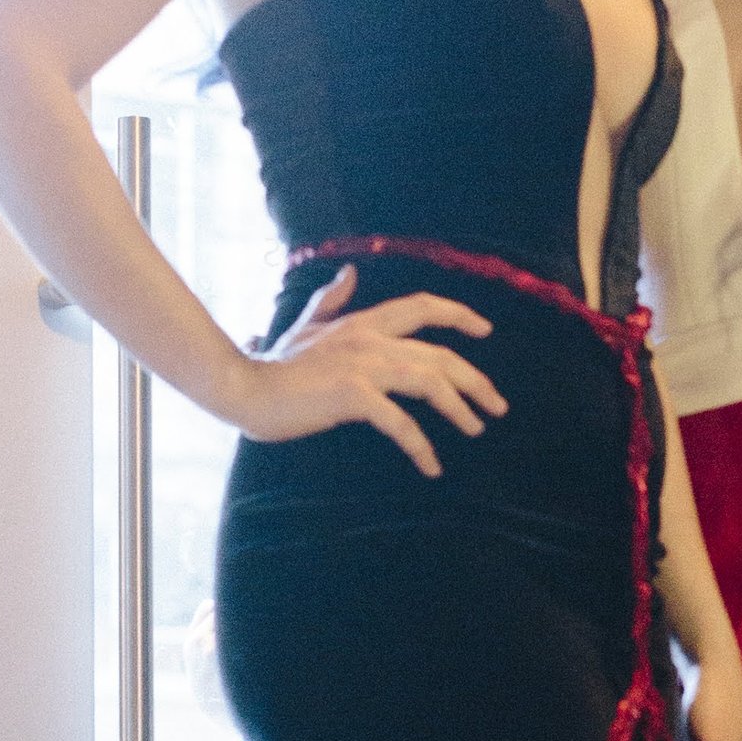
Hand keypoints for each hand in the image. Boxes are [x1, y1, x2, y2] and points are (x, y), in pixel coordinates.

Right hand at [233, 266, 508, 476]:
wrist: (244, 388)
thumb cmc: (276, 364)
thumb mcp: (306, 326)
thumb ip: (331, 301)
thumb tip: (350, 274)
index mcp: (363, 322)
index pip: (422, 306)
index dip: (458, 314)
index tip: (486, 330)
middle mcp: (369, 338)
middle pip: (440, 354)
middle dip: (476, 380)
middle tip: (497, 406)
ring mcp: (362, 365)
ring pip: (431, 381)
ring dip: (460, 409)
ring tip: (476, 430)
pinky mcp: (352, 395)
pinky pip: (401, 422)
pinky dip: (421, 446)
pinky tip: (432, 466)